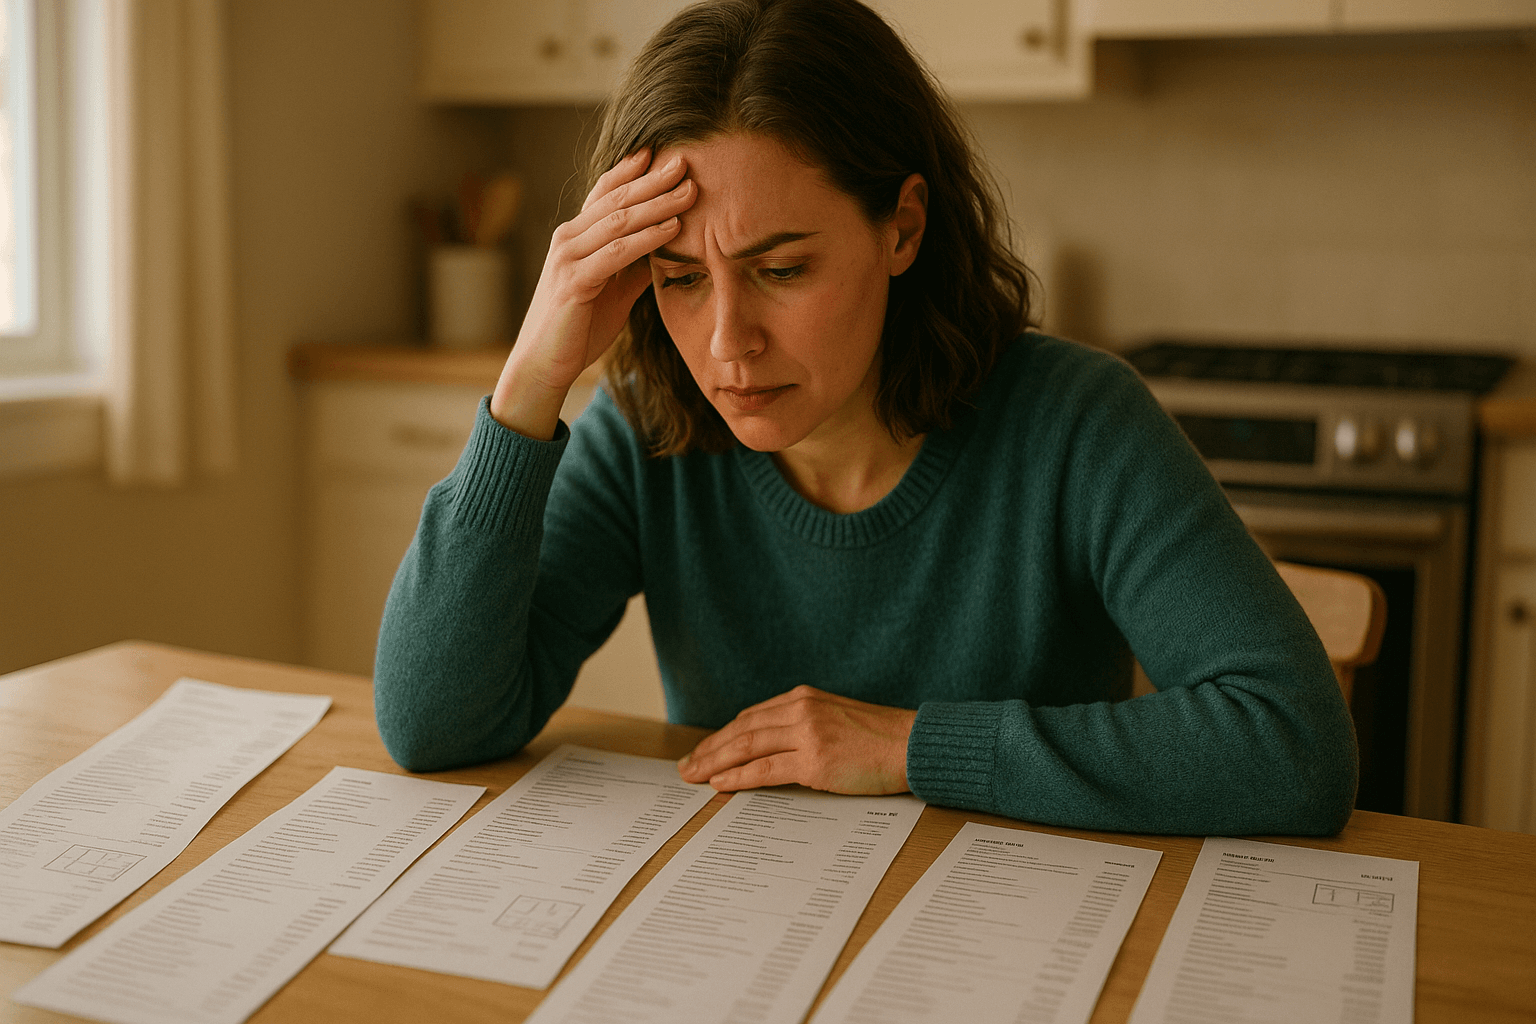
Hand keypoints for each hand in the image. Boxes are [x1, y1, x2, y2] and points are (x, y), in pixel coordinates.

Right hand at [490, 148, 695, 437]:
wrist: (544, 365)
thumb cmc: (577, 329)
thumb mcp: (613, 291)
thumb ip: (634, 267)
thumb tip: (665, 250)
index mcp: (576, 237)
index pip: (605, 193)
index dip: (632, 171)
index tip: (662, 152)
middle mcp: (568, 239)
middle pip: (616, 199)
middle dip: (653, 179)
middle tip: (686, 160)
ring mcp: (568, 258)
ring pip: (619, 221)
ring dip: (657, 203)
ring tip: (690, 190)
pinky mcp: (574, 281)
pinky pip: (617, 253)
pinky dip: (647, 238)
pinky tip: (673, 229)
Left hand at [677, 685, 916, 794]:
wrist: (911, 744)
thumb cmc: (878, 738)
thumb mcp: (835, 718)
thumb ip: (804, 725)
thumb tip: (771, 746)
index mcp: (803, 698)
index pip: (751, 717)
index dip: (722, 736)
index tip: (704, 750)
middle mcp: (801, 709)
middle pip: (741, 730)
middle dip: (709, 749)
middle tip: (686, 766)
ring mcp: (807, 733)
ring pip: (747, 747)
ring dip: (714, 762)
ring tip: (693, 776)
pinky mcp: (815, 760)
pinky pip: (766, 769)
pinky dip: (739, 777)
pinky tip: (721, 784)